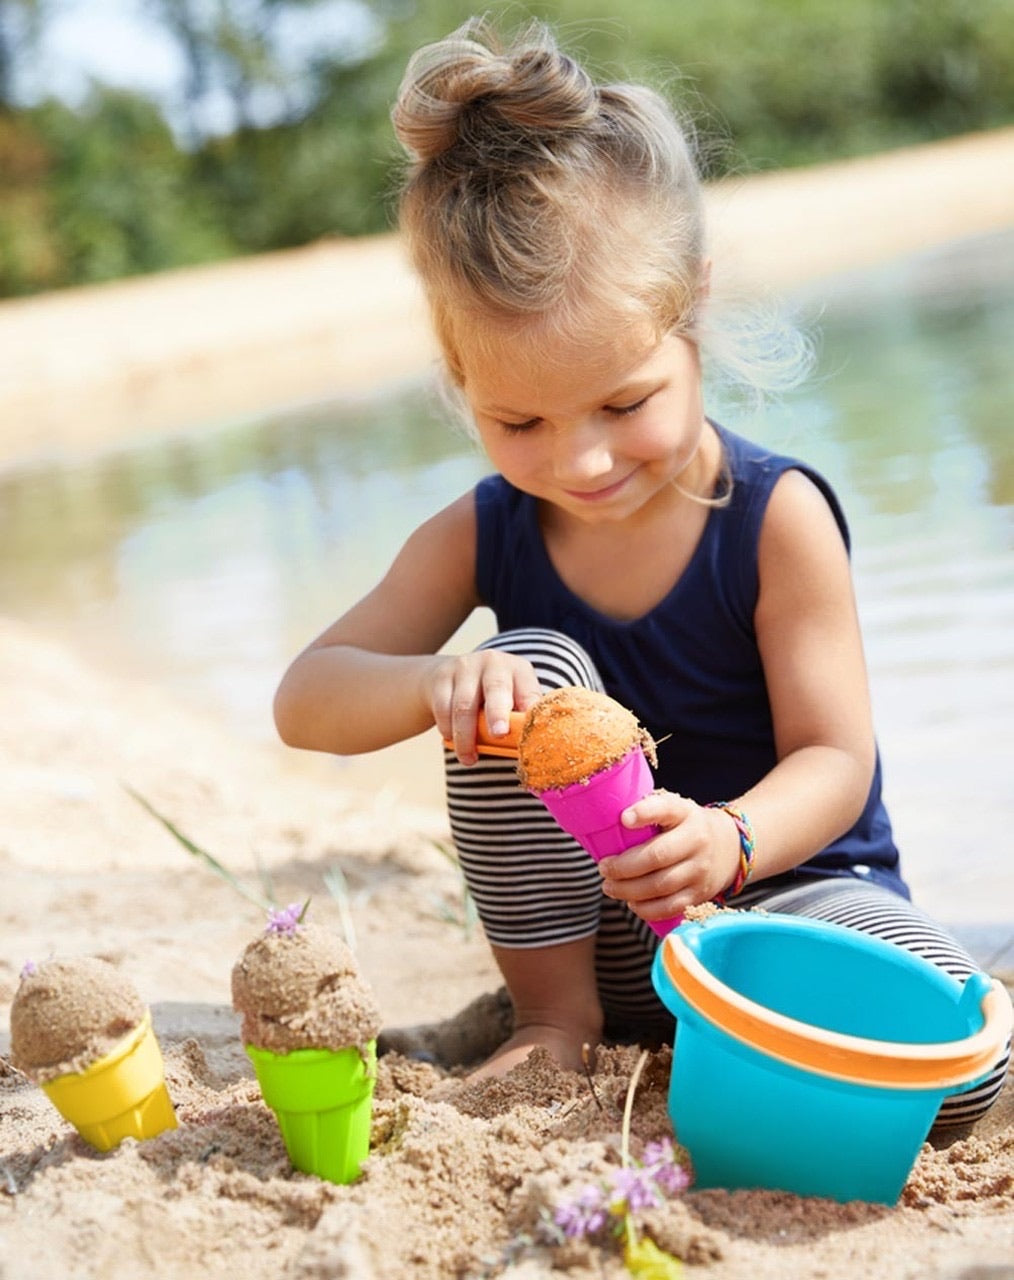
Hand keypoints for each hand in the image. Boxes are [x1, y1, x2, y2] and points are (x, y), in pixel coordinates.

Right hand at [425, 650, 542, 764]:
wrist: (450, 674)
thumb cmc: (491, 696)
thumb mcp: (511, 698)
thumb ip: (520, 718)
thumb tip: (529, 747)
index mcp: (518, 670)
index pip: (527, 691)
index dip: (528, 709)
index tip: (527, 730)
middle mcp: (493, 663)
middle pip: (497, 689)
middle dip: (498, 713)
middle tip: (499, 734)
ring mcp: (465, 667)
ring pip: (464, 705)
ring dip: (466, 737)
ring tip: (469, 759)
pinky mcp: (442, 677)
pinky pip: (443, 708)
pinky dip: (448, 729)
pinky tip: (452, 740)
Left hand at [597, 792, 741, 922]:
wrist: (728, 846)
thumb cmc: (684, 826)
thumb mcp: (673, 810)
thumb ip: (647, 812)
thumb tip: (606, 823)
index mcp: (685, 813)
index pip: (666, 808)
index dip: (644, 812)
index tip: (624, 819)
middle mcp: (697, 840)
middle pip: (657, 856)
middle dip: (623, 867)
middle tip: (604, 868)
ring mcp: (700, 869)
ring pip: (660, 886)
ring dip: (628, 890)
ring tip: (609, 887)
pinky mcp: (700, 894)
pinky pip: (669, 907)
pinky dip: (645, 909)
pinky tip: (631, 902)